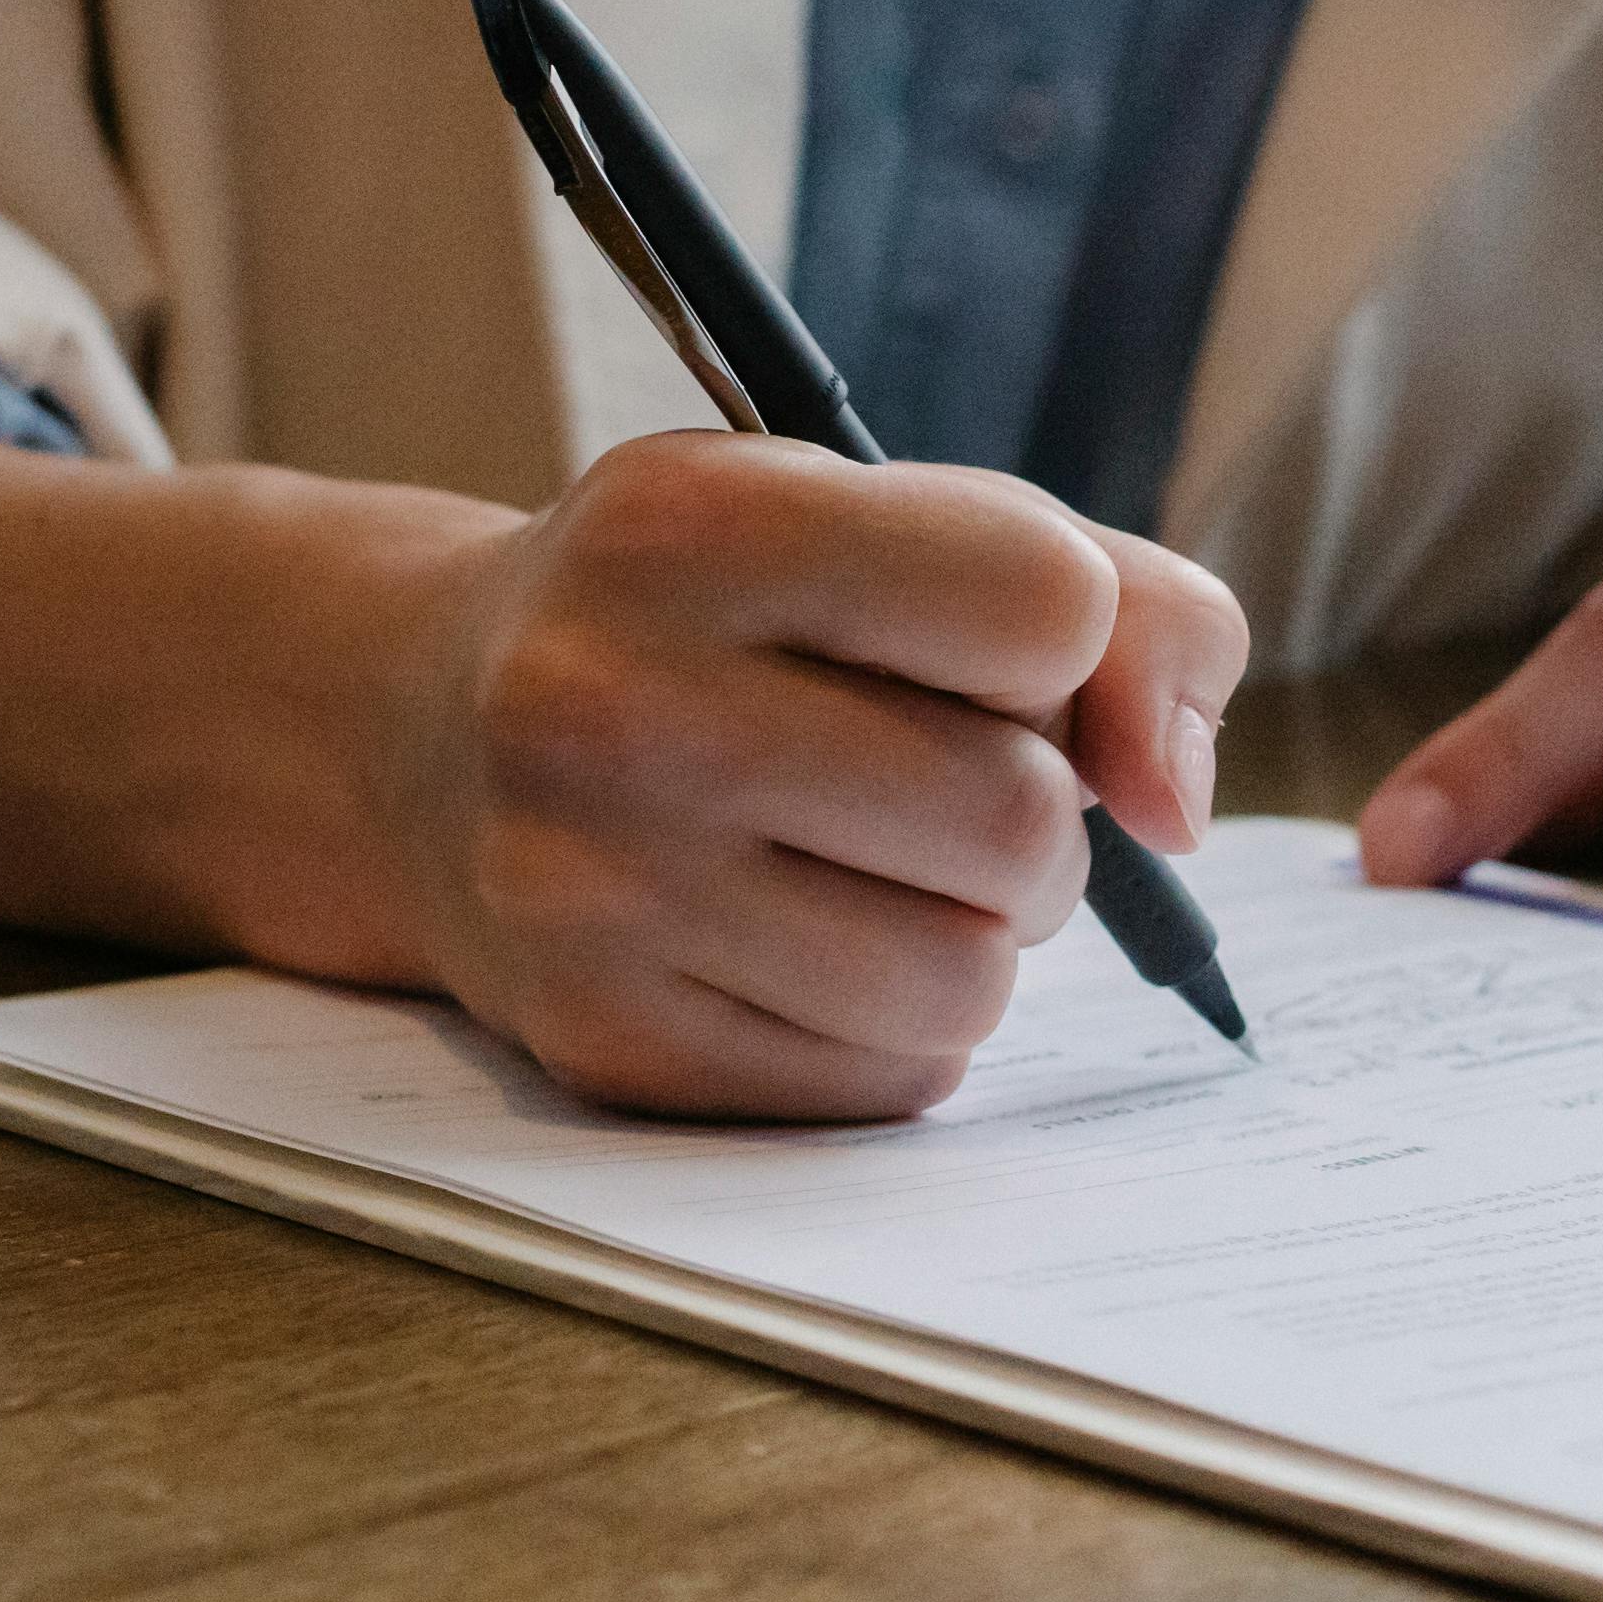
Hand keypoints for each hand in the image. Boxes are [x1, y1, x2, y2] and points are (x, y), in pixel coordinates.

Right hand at [374, 438, 1244, 1121]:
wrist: (423, 737)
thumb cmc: (720, 619)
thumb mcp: (888, 521)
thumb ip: (1121, 606)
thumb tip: (1178, 803)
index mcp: (694, 524)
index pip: (1047, 603)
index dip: (1066, 640)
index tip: (988, 649)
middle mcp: (612, 701)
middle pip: (1018, 816)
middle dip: (1037, 815)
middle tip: (950, 786)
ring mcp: (590, 889)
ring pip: (967, 976)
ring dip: (978, 935)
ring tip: (885, 871)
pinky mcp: (603, 1041)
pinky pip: (889, 1080)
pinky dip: (899, 1026)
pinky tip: (807, 945)